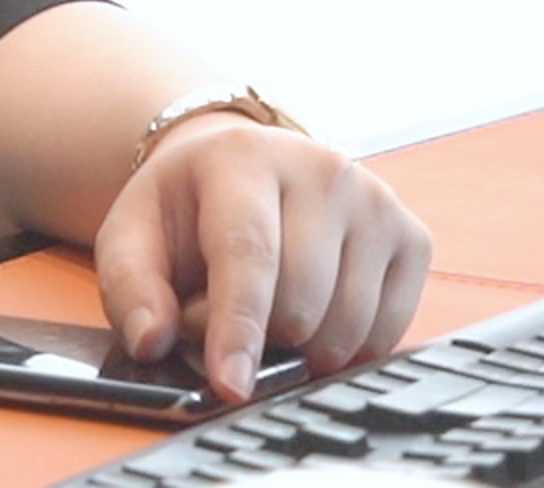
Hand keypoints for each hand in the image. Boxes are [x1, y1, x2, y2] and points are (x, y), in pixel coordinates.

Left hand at [93, 117, 432, 401]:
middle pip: (302, 300)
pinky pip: (387, 332)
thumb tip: (151, 341)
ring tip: (266, 309)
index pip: (248, 254)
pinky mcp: (413, 237)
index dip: (239, 327)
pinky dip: (347, 348)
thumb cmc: (187, 209)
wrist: (241, 166)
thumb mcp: (133, 234)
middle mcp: (322, 171)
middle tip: (220, 316)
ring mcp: (376, 202)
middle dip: (257, 337)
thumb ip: (130, 288)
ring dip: (300, 348)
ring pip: (348, 325)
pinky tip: (314, 318)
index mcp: (243, 159)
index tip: (231, 385)